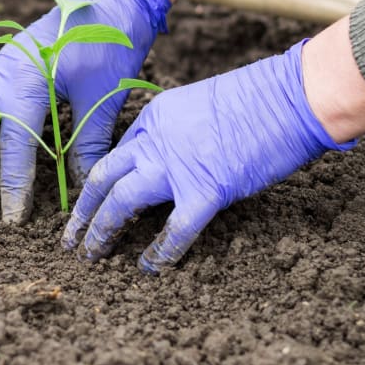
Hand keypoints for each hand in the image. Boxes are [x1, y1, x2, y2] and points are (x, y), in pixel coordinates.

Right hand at [0, 0, 169, 222]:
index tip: (14, 217)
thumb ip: (87, 145)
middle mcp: (3, 71)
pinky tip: (1, 148)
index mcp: (26, 79)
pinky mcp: (5, 64)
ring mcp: (0, 65)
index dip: (12, 184)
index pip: (11, 143)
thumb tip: (79, 187)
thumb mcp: (103, 99)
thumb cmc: (112, 43)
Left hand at [62, 41, 354, 272]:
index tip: (92, 201)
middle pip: (104, 177)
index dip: (102, 182)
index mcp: (156, 115)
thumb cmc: (264, 97)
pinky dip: (159, 253)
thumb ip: (182, 132)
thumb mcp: (205, 104)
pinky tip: (148, 268)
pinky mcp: (205, 191)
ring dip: (103, 231)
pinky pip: (174, 230)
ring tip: (93, 255)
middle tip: (70, 237)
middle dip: (83, 210)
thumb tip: (181, 159)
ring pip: (121, 202)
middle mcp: (156, 139)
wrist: (294, 96)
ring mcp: (177, 166)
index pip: (119, 153)